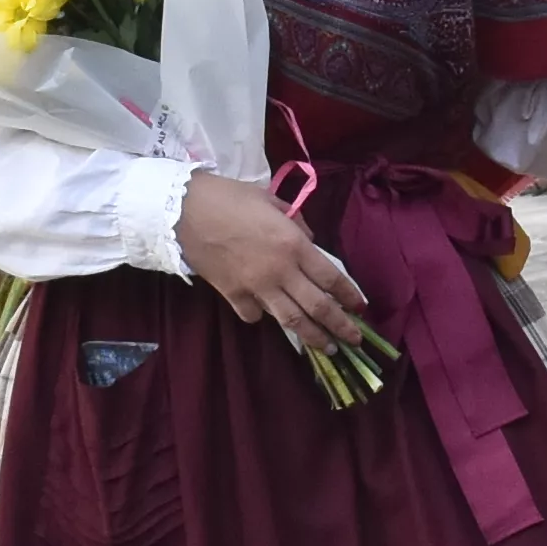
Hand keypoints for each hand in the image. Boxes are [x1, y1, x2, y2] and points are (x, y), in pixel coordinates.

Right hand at [176, 167, 380, 358]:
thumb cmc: (230, 198)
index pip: (331, 277)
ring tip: (327, 347)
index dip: (350, 295)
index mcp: (294, 244)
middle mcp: (281, 271)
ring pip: (291, 320)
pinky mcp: (233, 296)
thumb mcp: (272, 200)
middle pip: (318, 307)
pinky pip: (254, 315)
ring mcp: (256, 287)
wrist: (185, 211)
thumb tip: (309, 241)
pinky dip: (262, 317)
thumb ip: (296, 223)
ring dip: (312, 336)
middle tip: (354, 340)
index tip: (361, 308)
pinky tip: (266, 314)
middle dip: (341, 327)